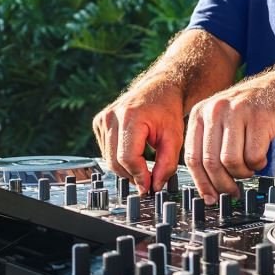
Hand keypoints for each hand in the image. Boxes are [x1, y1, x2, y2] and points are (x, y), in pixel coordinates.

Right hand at [93, 77, 184, 193]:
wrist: (160, 87)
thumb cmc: (167, 109)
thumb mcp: (175, 137)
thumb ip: (167, 164)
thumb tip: (155, 187)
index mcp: (131, 116)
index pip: (128, 157)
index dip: (139, 176)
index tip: (149, 185)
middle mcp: (113, 116)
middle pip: (116, 161)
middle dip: (133, 175)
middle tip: (148, 179)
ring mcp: (103, 118)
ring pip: (109, 160)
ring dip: (126, 168)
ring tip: (144, 163)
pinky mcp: (99, 122)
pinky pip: (105, 152)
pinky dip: (119, 158)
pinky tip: (134, 150)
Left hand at [184, 66, 274, 202]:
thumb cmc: (252, 108)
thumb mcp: (222, 118)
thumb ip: (209, 144)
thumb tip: (205, 185)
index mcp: (200, 112)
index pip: (193, 157)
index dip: (202, 183)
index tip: (210, 197)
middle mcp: (215, 109)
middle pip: (212, 163)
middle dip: (224, 184)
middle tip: (234, 190)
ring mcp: (237, 112)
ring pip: (231, 162)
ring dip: (243, 172)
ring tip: (250, 166)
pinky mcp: (259, 118)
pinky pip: (254, 156)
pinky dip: (259, 163)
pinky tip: (262, 155)